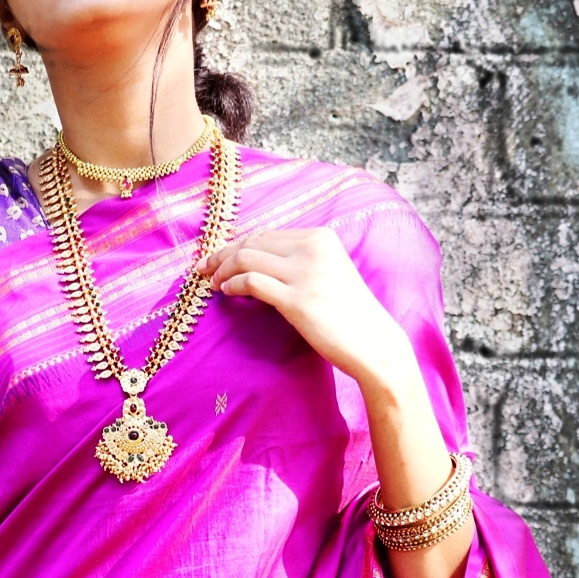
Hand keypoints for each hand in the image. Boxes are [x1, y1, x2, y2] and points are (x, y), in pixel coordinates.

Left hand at [196, 228, 412, 390]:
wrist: (373, 343)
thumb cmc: (348, 313)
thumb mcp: (327, 272)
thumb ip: (298, 260)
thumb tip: (253, 259)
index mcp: (321, 237)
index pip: (265, 235)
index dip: (237, 245)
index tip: (219, 258)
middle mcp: (313, 248)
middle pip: (252, 242)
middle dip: (222, 255)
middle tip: (205, 270)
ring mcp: (305, 272)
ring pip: (246, 258)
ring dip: (223, 270)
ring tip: (215, 284)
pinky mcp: (296, 299)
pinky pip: (250, 282)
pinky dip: (233, 285)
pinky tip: (228, 293)